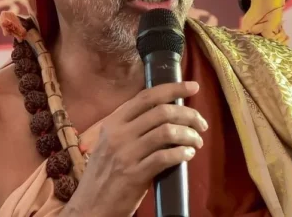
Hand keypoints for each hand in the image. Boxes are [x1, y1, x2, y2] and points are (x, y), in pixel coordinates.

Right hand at [62, 81, 207, 216]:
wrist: (89, 207)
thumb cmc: (105, 173)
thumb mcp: (110, 142)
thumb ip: (133, 125)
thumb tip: (168, 112)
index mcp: (113, 122)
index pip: (147, 96)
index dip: (173, 88)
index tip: (193, 87)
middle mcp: (118, 134)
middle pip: (162, 112)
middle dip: (189, 115)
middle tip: (201, 124)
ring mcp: (126, 154)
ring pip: (167, 132)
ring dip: (189, 135)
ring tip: (197, 142)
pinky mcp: (134, 175)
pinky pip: (165, 157)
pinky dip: (182, 153)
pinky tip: (188, 155)